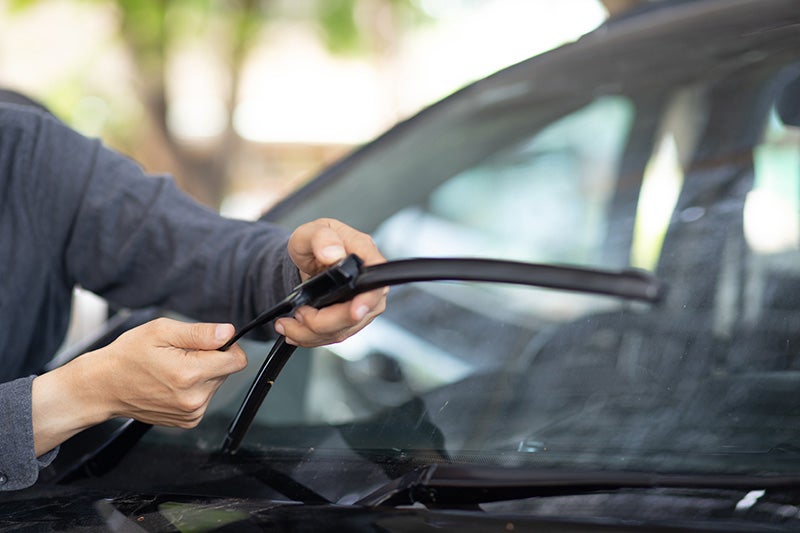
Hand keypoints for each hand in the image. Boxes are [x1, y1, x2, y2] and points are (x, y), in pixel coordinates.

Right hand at [32, 318, 246, 455]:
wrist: (103, 387)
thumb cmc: (127, 356)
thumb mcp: (161, 331)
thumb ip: (199, 333)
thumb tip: (228, 332)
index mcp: (190, 374)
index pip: (237, 360)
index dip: (227, 346)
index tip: (210, 342)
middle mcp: (194, 398)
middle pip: (227, 371)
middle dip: (210, 359)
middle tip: (181, 355)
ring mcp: (191, 413)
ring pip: (216, 384)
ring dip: (201, 374)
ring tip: (172, 369)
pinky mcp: (188, 420)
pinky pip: (205, 397)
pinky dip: (194, 388)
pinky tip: (171, 383)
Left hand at [277, 218, 387, 346]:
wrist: (309, 260)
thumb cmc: (314, 243)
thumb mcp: (310, 232)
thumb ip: (321, 237)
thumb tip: (333, 253)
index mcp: (364, 254)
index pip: (377, 279)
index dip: (368, 299)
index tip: (354, 310)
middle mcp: (369, 283)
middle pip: (358, 314)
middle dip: (323, 321)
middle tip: (300, 312)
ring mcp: (362, 304)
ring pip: (342, 330)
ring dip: (310, 333)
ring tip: (288, 323)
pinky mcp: (350, 320)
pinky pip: (333, 336)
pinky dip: (309, 338)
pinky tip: (293, 330)